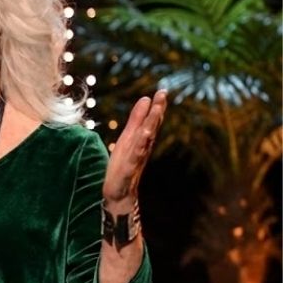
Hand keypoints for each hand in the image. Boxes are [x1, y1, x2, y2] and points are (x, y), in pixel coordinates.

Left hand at [103, 90, 166, 211]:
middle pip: (151, 127)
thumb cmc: (124, 163)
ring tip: (155, 111)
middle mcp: (142, 148)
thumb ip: (136, 120)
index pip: (151, 121)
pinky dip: (138, 149)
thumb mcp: (128, 138)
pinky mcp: (128, 170)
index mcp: (142, 140)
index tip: (162, 91)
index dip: (157, 106)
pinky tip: (142, 139)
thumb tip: (145, 99)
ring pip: (145, 140)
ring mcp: (136, 159)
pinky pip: (134, 158)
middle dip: (156, 111)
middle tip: (162, 95)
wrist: (120, 192)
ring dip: (150, 126)